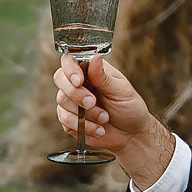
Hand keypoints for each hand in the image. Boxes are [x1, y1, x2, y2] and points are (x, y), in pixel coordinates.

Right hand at [53, 54, 175, 187]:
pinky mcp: (69, 119)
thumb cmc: (129, 108)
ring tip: (104, 118)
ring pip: (62, 101)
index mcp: (91, 71)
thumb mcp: (121, 90)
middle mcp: (79, 84)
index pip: (70, 61)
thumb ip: (104, 76)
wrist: (131, 134)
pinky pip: (66, 120)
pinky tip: (99, 129)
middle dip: (75, 93)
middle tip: (92, 103)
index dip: (70, 69)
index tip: (79, 81)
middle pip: (60, 79)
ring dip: (85, 113)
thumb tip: (95, 57)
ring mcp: (72, 102)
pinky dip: (84, 126)